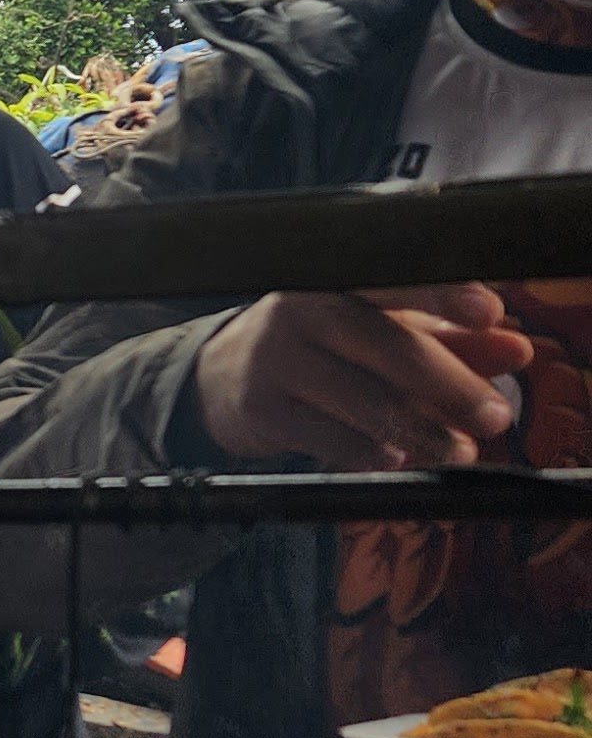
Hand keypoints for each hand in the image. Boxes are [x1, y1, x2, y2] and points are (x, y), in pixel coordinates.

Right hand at [194, 287, 528, 470]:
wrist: (221, 379)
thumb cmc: (320, 349)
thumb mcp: (380, 333)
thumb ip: (449, 340)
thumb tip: (516, 351)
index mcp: (338, 278)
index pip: (395, 277)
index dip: (443, 293)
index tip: (489, 313)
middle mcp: (301, 307)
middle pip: (387, 344)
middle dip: (449, 383)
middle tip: (493, 415)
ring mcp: (274, 357)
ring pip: (361, 397)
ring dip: (420, 430)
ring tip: (458, 451)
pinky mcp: (260, 407)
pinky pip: (325, 435)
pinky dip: (367, 452)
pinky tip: (395, 459)